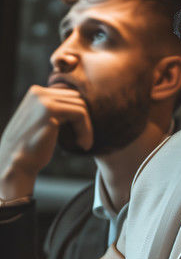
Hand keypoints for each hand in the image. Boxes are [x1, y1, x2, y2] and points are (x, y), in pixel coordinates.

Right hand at [0, 86, 93, 200]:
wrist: (16, 165)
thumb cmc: (32, 147)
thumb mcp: (41, 122)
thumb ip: (55, 109)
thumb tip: (80, 103)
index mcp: (36, 93)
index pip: (69, 96)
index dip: (78, 115)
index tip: (80, 134)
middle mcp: (39, 92)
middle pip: (77, 98)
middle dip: (84, 120)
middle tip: (83, 140)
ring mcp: (44, 100)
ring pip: (81, 106)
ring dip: (86, 127)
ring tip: (83, 143)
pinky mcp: (51, 111)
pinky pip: (80, 114)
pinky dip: (86, 130)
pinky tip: (83, 145)